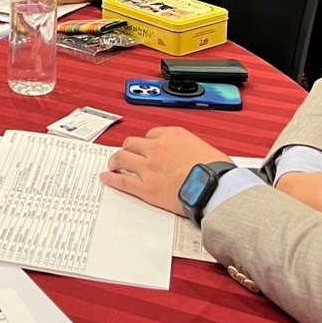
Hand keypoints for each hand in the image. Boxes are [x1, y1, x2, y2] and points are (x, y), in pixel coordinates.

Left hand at [99, 127, 227, 215]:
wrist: (214, 186)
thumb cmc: (216, 170)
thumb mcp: (206, 149)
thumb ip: (191, 149)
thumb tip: (193, 157)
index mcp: (173, 135)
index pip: (152, 134)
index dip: (148, 142)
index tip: (147, 147)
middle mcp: (157, 148)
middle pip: (132, 143)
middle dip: (128, 148)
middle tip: (125, 153)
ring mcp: (149, 167)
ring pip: (122, 158)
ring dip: (115, 160)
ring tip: (112, 163)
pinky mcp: (146, 188)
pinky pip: (123, 181)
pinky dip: (112, 179)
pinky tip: (106, 177)